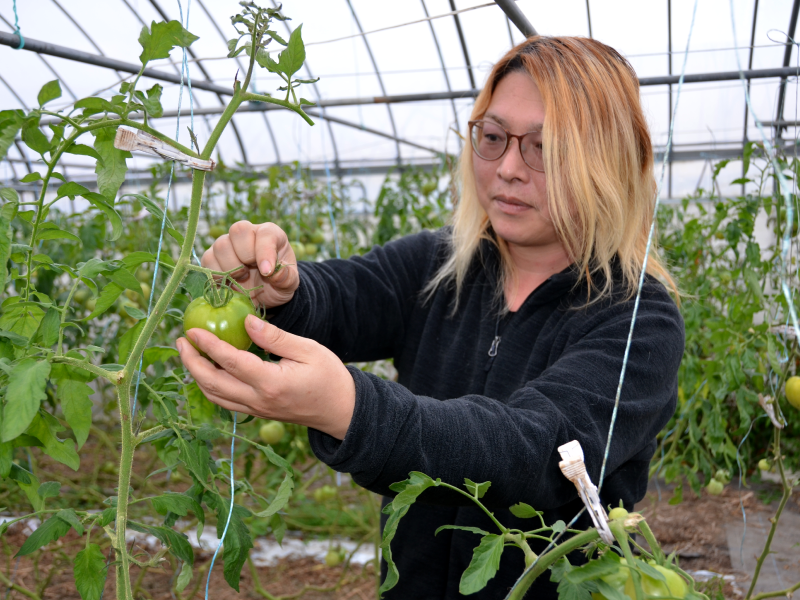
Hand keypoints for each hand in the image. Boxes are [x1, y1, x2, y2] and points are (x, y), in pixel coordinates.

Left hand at [177, 315, 355, 439]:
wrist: (341, 410)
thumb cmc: (329, 377)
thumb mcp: (308, 350)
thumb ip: (275, 337)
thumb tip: (247, 321)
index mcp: (271, 383)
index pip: (230, 362)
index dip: (207, 345)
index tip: (192, 330)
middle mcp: (258, 400)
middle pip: (212, 383)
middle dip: (191, 362)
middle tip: (182, 341)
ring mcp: (256, 410)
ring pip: (214, 396)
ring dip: (196, 375)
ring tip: (189, 353)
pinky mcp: (257, 413)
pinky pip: (225, 401)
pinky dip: (210, 386)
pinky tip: (208, 370)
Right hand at [202, 221, 298, 308]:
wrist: (263, 295)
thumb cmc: (278, 283)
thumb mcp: (289, 284)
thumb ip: (286, 278)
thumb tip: (275, 272)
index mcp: (270, 234)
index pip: (265, 233)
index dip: (265, 252)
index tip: (267, 272)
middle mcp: (248, 234)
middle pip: (238, 230)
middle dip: (245, 255)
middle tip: (251, 272)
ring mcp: (228, 243)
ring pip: (221, 245)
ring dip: (230, 267)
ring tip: (241, 278)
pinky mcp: (213, 256)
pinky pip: (208, 260)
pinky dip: (217, 274)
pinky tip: (229, 282)